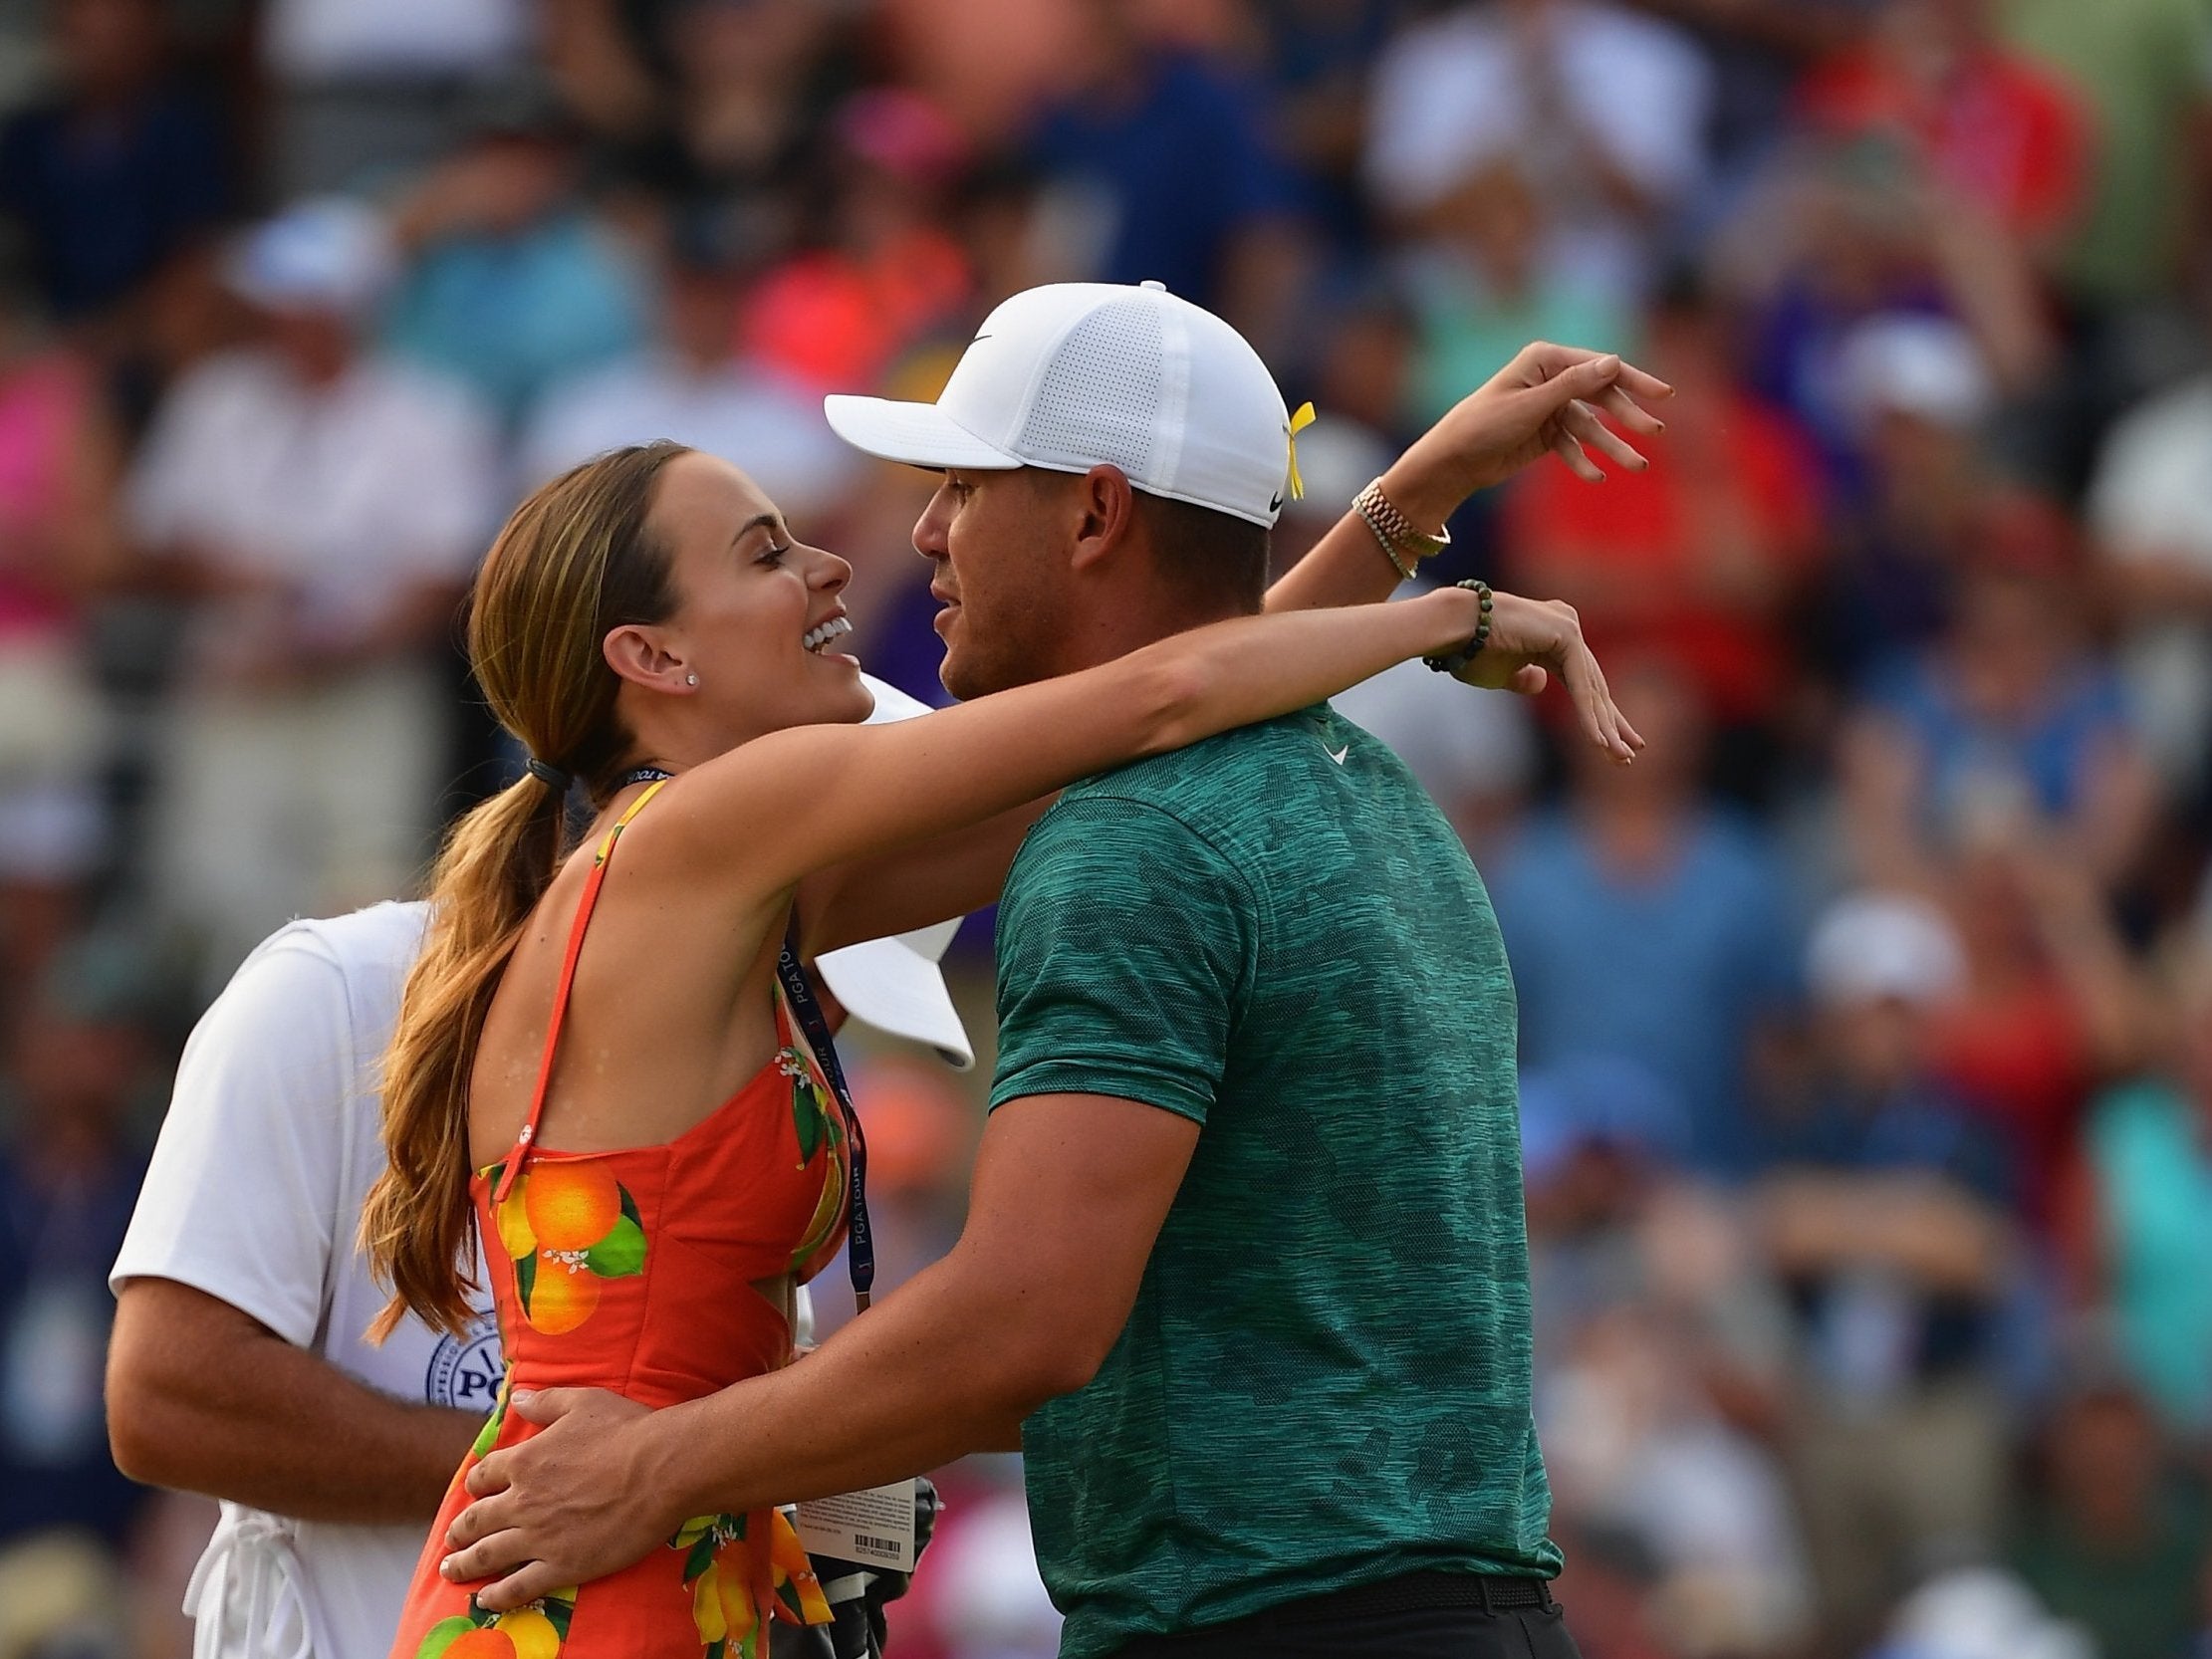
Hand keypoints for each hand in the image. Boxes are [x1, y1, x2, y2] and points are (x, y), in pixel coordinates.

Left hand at [439, 1388, 666, 1611]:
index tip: (474, 1491)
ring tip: (450, 1570)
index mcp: (525, 1462)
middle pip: (476, 1520)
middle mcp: (522, 1502)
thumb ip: (546, 1402)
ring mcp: (539, 1537)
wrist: (660, 1469)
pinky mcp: (562, 1565)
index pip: (484, 1476)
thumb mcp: (583, 1403)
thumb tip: (518, 1397)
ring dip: (464, 1564)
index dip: (476, 1484)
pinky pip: (519, 1586)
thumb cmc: (625, 1431)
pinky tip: (485, 1599)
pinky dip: (498, 1596)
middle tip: (450, 1539)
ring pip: (488, 1555)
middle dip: (459, 1530)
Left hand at [1385, 343, 1672, 528]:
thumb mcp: (1532, 405)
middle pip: (1601, 396)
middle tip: (1656, 433)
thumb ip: (1574, 385)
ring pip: (1590, 426)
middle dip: (1628, 415)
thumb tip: (1614, 363)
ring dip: (1612, 446)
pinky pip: (1572, 446)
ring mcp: (1549, 407)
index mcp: (1546, 359)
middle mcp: (1550, 379)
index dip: (1634, 380)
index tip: (1664, 395)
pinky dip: (1583, 461)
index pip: (1600, 367)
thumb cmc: (1484, 424)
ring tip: (1636, 466)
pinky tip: (1596, 477)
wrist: (1453, 461)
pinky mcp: (1544, 434)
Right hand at [1445, 589, 1643, 764]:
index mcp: (1553, 634)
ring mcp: (1569, 626)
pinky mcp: (1566, 633)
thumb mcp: (1501, 675)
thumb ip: (1524, 679)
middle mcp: (1567, 626)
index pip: (1583, 682)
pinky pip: (1580, 685)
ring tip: (1619, 757)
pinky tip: (1599, 741)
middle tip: (1628, 755)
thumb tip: (1541, 684)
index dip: (1597, 714)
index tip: (1610, 744)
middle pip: (1595, 686)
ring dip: (1605, 727)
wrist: (1452, 628)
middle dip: (1612, 724)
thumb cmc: (1470, 651)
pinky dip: (1589, 715)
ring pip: (1591, 688)